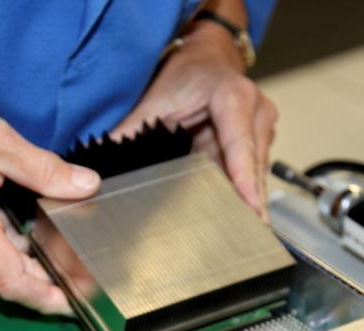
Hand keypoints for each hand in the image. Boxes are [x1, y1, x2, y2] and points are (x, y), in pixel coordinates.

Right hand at [0, 88, 100, 313]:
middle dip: (48, 281)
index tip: (74, 304)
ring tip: (67, 250)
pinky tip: (35, 230)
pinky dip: (13, 247)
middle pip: (10, 277)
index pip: (11, 281)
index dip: (45, 299)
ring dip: (32, 261)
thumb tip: (85, 185)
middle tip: (85, 275)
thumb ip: (43, 168)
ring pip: (0, 264)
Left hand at [112, 22, 276, 219]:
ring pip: (256, 175)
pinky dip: (242, 194)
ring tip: (243, 236)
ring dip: (246, 202)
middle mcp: (256, 113)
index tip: (251, 208)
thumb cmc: (186, 75)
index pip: (240, 146)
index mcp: (233, 98)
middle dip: (249, 204)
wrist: (206, 59)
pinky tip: (236, 218)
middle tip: (247, 237)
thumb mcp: (154, 101)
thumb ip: (133, 133)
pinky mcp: (261, 143)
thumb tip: (101, 167)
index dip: (245, 179)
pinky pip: (251, 174)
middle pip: (253, 168)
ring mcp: (262, 129)